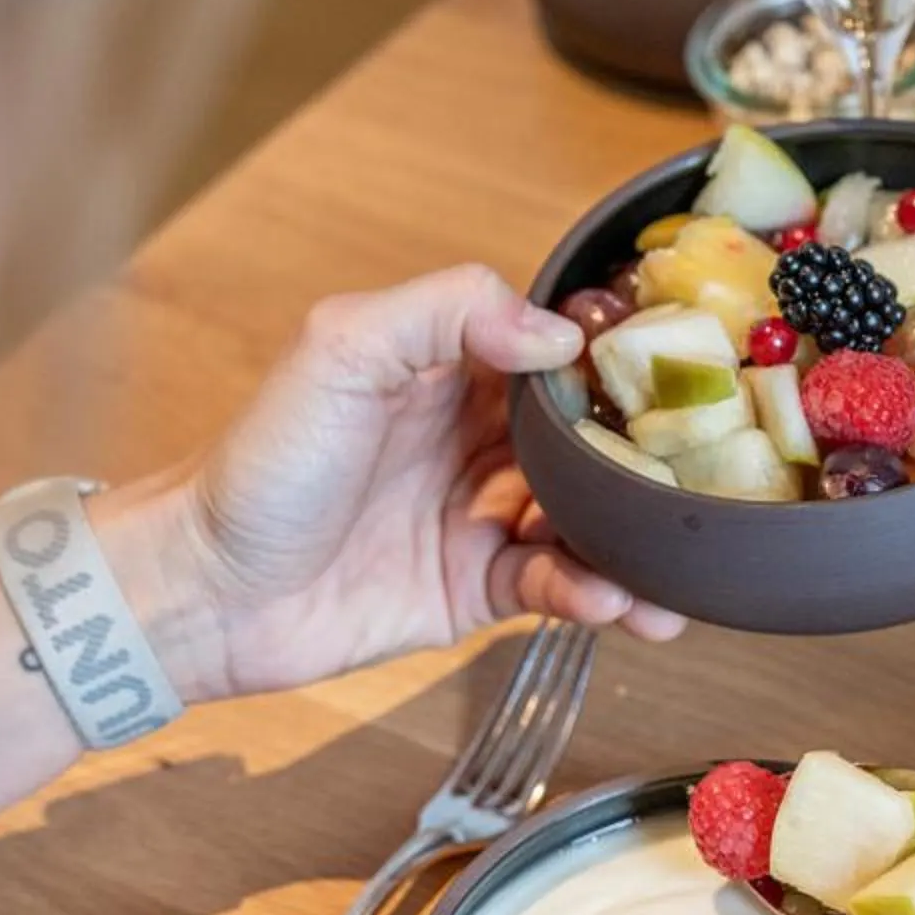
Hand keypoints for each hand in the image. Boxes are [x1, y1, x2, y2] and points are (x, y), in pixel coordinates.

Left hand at [123, 264, 686, 700]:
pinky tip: (618, 601)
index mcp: (445, 364)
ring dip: (636, 540)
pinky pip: (557, 585)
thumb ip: (446, 313)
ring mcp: (479, 514)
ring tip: (680, 561)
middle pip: (587, 436)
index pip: (552, 346)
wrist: (207, 591)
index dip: (614, 355)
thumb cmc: (257, 466)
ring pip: (587, 518)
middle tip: (707, 472)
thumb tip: (554, 335)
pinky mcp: (475, 590)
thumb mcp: (341, 349)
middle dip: (648, 454)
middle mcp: (472, 435)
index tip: (678, 362)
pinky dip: (595, 593)